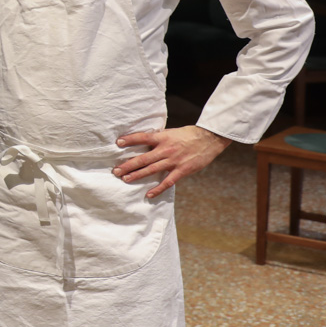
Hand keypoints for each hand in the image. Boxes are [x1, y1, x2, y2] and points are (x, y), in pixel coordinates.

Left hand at [113, 125, 230, 198]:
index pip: (143, 137)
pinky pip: (168, 181)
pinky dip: (158, 188)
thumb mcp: (171, 132)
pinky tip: (148, 194)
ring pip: (152, 170)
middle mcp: (166, 149)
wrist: (209, 138)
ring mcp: (174, 161)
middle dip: (128, 164)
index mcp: (163, 137)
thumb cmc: (188, 134)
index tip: (118, 143)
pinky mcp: (182, 170)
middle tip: (116, 170)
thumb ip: (158, 137)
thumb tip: (143, 140)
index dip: (130, 140)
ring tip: (125, 179)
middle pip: (144, 158)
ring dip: (138, 175)